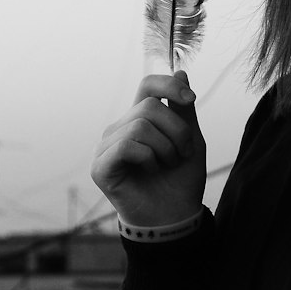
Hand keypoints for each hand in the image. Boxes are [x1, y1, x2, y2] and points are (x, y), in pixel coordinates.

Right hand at [91, 71, 205, 226]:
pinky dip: (148, 158)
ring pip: (140, 125)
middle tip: (182, 154)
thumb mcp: (190, 139)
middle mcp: (119, 129)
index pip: (147, 85)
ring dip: (165, 148)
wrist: (175, 217)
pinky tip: (150, 171)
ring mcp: (106, 147)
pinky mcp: (100, 167)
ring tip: (167, 165)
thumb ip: (183, 108)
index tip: (190, 99)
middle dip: (176, 130)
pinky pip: (127, 145)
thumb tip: (181, 72)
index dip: (169, 85)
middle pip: (149, 106)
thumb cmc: (180, 180)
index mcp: (139, 119)